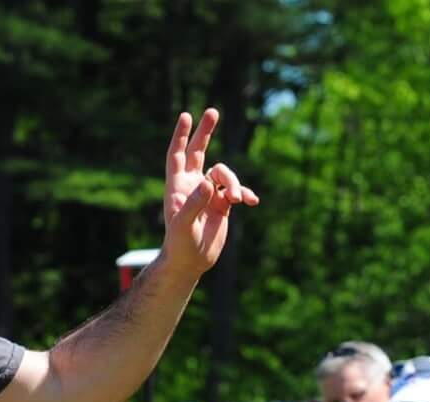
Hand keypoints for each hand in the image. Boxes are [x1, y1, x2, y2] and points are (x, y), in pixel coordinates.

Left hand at [159, 109, 257, 275]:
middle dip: (205, 132)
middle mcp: (192, 185)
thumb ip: (195, 203)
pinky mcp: (222, 204)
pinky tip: (252, 202)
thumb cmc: (180, 244)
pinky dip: (245, 193)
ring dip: (233, 183)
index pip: (177, 155)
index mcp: (178, 186)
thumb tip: (208, 182)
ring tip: (237, 199)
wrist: (191, 262)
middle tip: (213, 111)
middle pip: (199, 151)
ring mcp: (208, 193)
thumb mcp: (184, 225)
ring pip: (224, 175)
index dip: (180, 135)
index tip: (186, 116)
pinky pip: (236, 191)